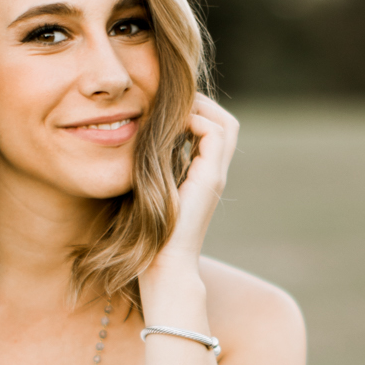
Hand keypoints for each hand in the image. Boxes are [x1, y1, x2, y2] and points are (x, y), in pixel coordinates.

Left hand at [154, 94, 239, 272]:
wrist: (164, 261)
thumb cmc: (150, 232)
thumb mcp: (150, 189)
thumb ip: (154, 166)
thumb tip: (137, 139)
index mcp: (202, 173)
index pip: (213, 130)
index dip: (196, 112)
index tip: (168, 109)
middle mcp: (214, 172)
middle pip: (226, 123)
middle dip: (202, 105)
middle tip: (173, 103)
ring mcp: (215, 174)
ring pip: (226, 124)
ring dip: (200, 110)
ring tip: (174, 111)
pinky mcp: (211, 177)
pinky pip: (214, 134)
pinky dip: (195, 122)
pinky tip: (173, 127)